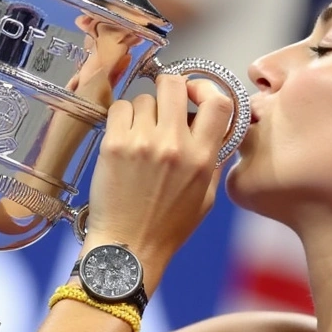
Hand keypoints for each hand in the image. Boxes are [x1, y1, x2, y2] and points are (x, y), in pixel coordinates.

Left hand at [82, 75, 234, 284]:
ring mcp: (142, 142)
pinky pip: (119, 108)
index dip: (205, 87)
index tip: (195, 92)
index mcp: (202, 158)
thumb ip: (213, 160)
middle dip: (170, 87)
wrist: (128, 247)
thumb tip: (213, 129)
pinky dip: (121, 117)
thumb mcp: (205, 196)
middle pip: (175, 84)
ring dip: (143, 110)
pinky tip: (123, 137)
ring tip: (140, 134)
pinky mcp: (114, 145)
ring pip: (144, 98)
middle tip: (164, 102)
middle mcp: (174, 145)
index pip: (218, 101)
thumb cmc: (167, 227)